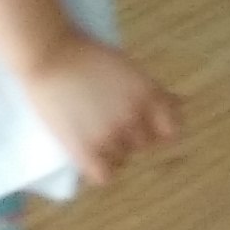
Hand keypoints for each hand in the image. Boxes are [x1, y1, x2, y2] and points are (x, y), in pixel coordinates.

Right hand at [21, 34, 183, 183]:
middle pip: (145, 145)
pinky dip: (99, 169)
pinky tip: (88, 154)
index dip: (158, 129)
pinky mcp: (87, 150)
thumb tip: (182, 103)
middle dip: (130, 135)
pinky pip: (105, 176)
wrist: (47, 53)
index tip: (145, 125)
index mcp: (149, 95)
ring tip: (90, 131)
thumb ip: (152, 90)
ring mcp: (112, 135)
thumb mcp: (127, 67)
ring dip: (111, 149)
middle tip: (106, 120)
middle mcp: (136, 117)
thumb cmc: (86, 55)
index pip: (172, 130)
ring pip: (123, 159)